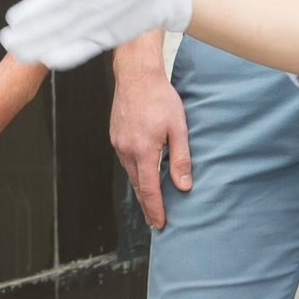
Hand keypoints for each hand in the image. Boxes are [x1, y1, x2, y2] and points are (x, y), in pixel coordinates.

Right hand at [0, 0, 191, 70]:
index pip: (50, 1)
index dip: (31, 10)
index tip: (12, 20)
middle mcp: (80, 8)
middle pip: (49, 23)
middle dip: (29, 33)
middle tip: (8, 43)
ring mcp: (91, 24)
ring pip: (60, 38)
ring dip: (41, 46)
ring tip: (20, 55)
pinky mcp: (104, 37)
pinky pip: (81, 49)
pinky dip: (66, 55)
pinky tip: (49, 61)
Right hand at [110, 49, 191, 229]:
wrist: (136, 75)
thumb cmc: (160, 97)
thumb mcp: (178, 128)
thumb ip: (181, 159)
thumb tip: (183, 186)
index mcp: (143, 151)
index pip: (148, 189)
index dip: (155, 209)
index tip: (159, 224)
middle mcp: (126, 150)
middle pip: (137, 186)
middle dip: (146, 205)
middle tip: (153, 221)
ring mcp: (118, 143)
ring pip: (130, 173)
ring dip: (140, 189)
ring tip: (149, 201)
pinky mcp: (115, 135)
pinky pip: (125, 160)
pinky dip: (134, 172)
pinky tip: (141, 174)